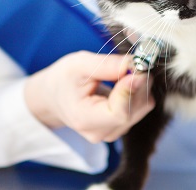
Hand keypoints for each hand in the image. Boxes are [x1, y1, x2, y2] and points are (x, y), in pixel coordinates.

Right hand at [24, 51, 154, 142]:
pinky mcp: (120, 127)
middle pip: (134, 110)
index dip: (131, 90)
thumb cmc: (63, 79)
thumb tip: (134, 64)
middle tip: (133, 62)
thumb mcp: (78, 64)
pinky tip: (123, 82)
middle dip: (138, 83)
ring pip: (141, 108)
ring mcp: (111, 132)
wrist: (54, 96)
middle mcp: (100, 132)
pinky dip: (137, 92)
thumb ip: (107, 65)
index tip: (136, 68)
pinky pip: (140, 108)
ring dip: (139, 86)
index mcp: (84, 119)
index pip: (119, 113)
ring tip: (122, 72)